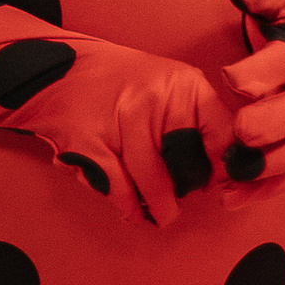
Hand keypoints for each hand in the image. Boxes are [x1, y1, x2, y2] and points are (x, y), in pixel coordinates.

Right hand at [45, 47, 235, 229]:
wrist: (59, 70)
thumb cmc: (119, 83)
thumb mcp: (168, 84)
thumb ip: (196, 120)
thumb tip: (222, 172)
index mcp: (182, 84)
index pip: (223, 135)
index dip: (226, 169)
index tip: (222, 186)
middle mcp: (155, 99)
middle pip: (189, 166)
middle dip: (187, 190)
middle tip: (182, 196)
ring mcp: (121, 121)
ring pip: (155, 185)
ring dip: (160, 209)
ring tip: (160, 214)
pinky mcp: (91, 143)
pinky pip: (120, 190)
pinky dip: (130, 209)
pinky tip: (134, 212)